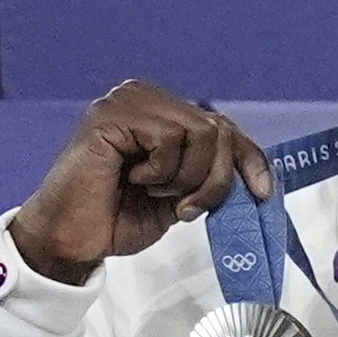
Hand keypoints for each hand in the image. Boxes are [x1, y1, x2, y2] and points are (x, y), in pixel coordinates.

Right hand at [11, 83, 276, 286]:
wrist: (74, 238)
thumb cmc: (119, 217)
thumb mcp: (182, 196)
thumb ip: (211, 175)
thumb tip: (256, 176)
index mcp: (163, 113)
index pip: (223, 127)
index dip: (250, 159)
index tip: (263, 193)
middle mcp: (146, 98)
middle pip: (218, 130)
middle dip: (213, 179)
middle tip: (184, 206)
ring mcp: (127, 101)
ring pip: (201, 132)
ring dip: (186, 178)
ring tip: (152, 189)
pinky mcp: (111, 114)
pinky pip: (169, 138)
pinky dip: (161, 170)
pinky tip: (132, 178)